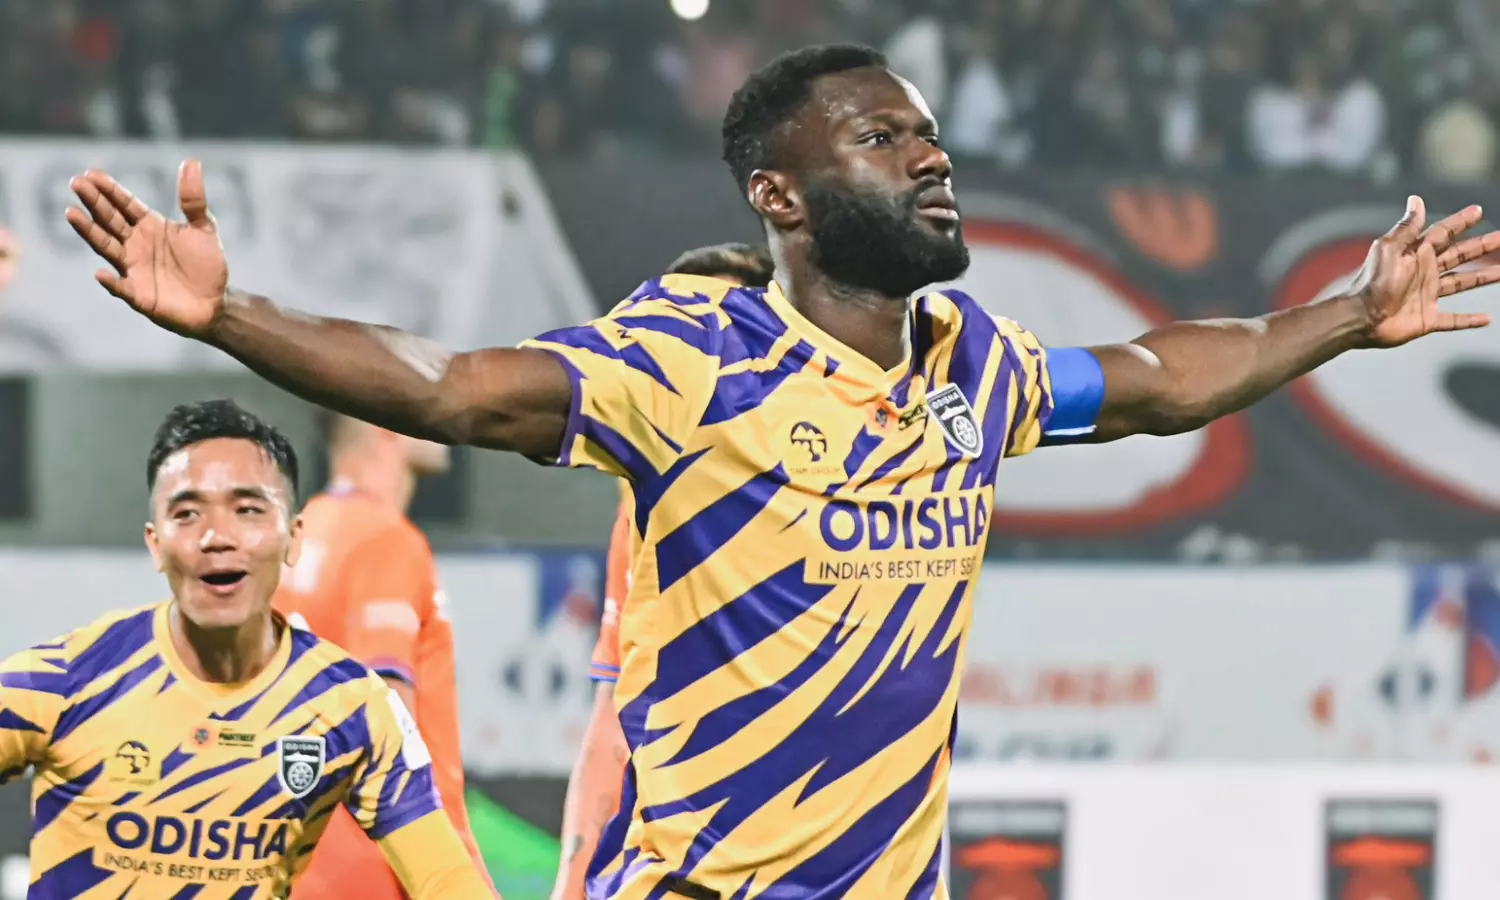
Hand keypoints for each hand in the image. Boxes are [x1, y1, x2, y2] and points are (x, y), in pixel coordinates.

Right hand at [65, 160, 226, 338]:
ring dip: (89, 232)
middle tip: (77, 183)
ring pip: (107, 247)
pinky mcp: (139, 295)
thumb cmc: (207, 263)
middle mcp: (135, 244)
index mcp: (149, 226)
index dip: (109, 190)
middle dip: (94, 202)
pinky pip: (122, 288)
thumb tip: (192, 162)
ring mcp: (133, 269)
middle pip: (110, 220)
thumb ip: (193, 200)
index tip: (92, 174)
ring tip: (71, 214)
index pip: (125, 204)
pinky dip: (111, 282)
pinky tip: (100, 274)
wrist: (216, 302)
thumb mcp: (204, 227)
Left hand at [1351, 195, 1499, 347]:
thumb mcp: (1390, 248)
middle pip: (1460, 256)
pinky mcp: (1427, 319)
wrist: (1360, 317)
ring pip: (1462, 283)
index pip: (1444, 233)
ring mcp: (1427, 296)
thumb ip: (1407, 227)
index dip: (1460, 222)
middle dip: (1481, 246)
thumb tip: (1415, 199)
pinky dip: (1469, 320)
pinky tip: (1486, 319)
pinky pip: (1453, 320)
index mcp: (1416, 254)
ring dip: (1483, 277)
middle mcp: (1425, 273)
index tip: (1478, 211)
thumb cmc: (1372, 282)